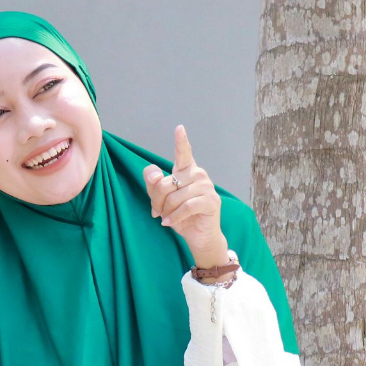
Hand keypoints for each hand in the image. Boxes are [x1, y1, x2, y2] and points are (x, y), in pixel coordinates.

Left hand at [143, 124, 227, 267]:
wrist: (198, 236)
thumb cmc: (180, 216)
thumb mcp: (162, 201)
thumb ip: (154, 185)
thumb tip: (155, 174)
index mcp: (187, 171)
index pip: (183, 153)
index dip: (181, 141)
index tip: (179, 128)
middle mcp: (198, 174)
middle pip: (166, 183)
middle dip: (156, 201)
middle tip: (157, 212)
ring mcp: (207, 187)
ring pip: (175, 196)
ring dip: (166, 211)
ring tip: (167, 218)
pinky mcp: (211, 201)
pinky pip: (185, 207)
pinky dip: (174, 217)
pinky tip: (170, 223)